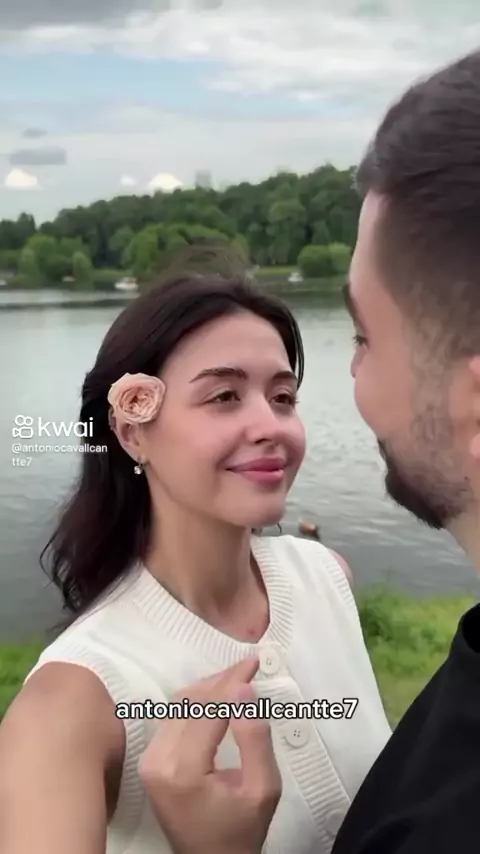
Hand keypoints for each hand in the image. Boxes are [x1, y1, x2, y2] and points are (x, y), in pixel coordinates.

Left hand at [138, 657, 281, 853]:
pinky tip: (218, 695)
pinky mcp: (149, 759)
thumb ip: (255, 739)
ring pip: (178, 705)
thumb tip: (244, 690)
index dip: (232, 682)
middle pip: (191, 702)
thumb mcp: (263, 789)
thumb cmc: (241, 831)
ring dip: (209, 687)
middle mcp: (157, 761)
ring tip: (237, 677)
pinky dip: (196, 702)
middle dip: (222, 680)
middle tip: (249, 665)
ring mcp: (149, 760)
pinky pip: (172, 717)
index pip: (208, 710)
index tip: (254, 663)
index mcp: (183, 770)